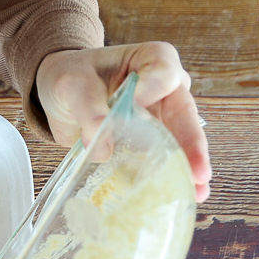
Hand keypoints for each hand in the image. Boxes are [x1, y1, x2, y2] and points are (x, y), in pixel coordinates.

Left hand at [35, 42, 211, 201]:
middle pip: (184, 115)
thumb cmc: (71, 79)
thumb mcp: (72, 85)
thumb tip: (103, 148)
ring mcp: (160, 117)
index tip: (134, 103)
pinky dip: (166, 178)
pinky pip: (161, 159)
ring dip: (187, 169)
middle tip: (198, 173)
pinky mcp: (149, 142)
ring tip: (196, 193)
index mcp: (152, 60)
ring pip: (180, 142)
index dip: (152, 91)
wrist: (59, 96)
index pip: (163, 74)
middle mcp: (166, 88)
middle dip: (192, 146)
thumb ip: (88, 110)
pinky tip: (177, 197)